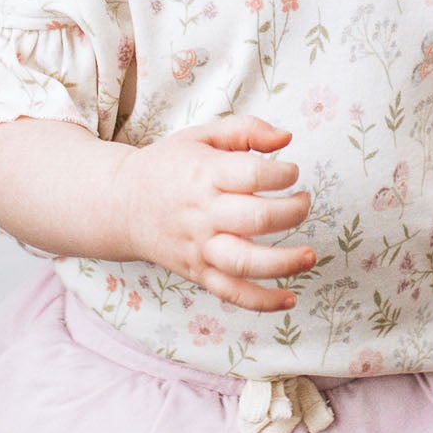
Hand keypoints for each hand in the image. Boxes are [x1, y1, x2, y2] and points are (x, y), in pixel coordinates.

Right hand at [115, 114, 318, 311]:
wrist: (122, 204)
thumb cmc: (168, 167)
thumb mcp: (201, 136)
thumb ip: (246, 130)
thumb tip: (287, 138)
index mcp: (204, 174)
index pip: (253, 174)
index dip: (282, 173)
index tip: (290, 172)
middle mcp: (202, 214)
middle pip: (257, 218)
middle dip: (293, 212)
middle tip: (302, 202)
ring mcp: (200, 248)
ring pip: (246, 262)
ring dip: (285, 262)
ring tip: (310, 255)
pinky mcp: (198, 273)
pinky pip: (232, 293)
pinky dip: (263, 302)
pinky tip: (289, 299)